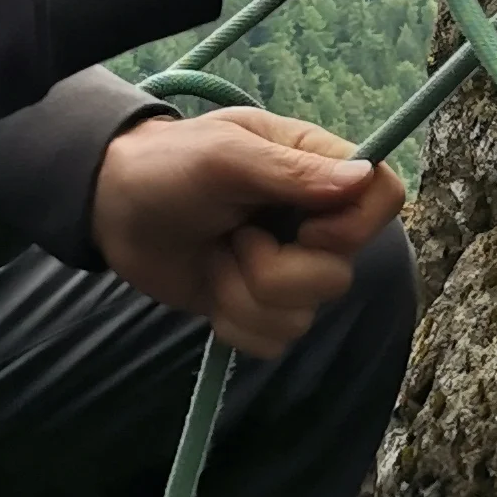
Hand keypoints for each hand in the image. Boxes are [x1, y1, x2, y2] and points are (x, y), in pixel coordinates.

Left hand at [90, 107, 405, 357]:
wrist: (113, 209)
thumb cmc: (168, 166)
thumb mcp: (225, 156)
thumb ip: (291, 171)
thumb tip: (363, 179)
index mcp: (317, 168)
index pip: (383, 197)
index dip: (355, 226)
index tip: (305, 228)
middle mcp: (313, 221)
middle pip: (340, 273)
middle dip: (274, 270)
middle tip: (234, 236)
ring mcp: (288, 267)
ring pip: (303, 315)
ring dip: (242, 294)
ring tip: (215, 255)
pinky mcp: (259, 306)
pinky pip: (273, 341)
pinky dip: (233, 323)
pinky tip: (211, 287)